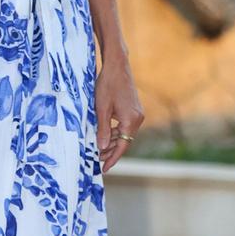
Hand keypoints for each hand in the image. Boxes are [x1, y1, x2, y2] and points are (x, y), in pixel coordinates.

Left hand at [97, 56, 143, 173]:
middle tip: (97, 160)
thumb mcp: (101, 109)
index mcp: (131, 121)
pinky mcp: (134, 110)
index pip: (122, 146)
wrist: (117, 66)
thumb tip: (102, 148)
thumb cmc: (107, 85)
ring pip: (124, 135)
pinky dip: (115, 133)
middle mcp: (138, 119)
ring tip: (98, 150)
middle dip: (111, 152)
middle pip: (124, 142)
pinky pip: (124, 127)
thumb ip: (102, 129)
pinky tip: (104, 136)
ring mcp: (137, 114)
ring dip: (112, 142)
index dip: (112, 158)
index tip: (103, 169)